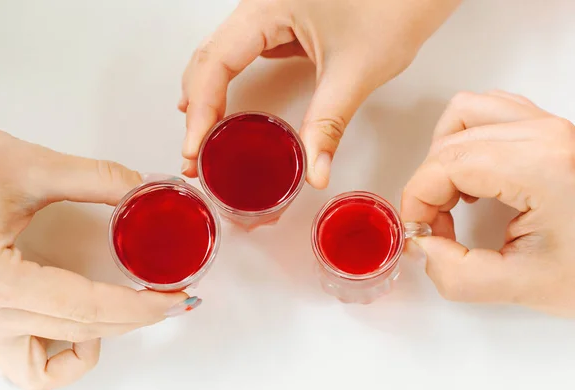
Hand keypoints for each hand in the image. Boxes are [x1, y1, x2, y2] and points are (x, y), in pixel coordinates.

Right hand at [0, 126, 193, 389]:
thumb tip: (143, 189)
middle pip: (79, 334)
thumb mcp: (26, 167)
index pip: (89, 308)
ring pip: (42, 369)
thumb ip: (94, 179)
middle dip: (135, 319)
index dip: (142, 306)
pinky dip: (53, 356)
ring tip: (120, 312)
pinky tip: (73, 324)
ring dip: (90, 346)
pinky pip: (18, 364)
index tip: (177, 297)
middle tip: (169, 298)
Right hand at [179, 0, 460, 187]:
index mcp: (267, 7)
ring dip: (209, 97)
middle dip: (198, 109)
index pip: (215, 63)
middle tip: (194, 154)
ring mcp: (271, 12)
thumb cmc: (396, 1)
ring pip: (223, 56)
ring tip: (201, 137)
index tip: (194, 150)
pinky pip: (245, 54)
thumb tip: (315, 172)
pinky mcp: (285, 21)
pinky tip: (227, 107)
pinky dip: (231, 85)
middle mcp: (261, 6)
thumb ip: (328, 125)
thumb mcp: (356, 69)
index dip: (201, 111)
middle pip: (209, 59)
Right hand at [401, 90, 574, 316]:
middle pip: (450, 142)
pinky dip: (468, 138)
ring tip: (455, 195)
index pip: (446, 164)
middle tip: (437, 227)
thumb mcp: (523, 287)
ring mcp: (553, 126)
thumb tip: (422, 245)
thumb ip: (456, 273)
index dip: (417, 199)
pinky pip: (491, 110)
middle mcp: (548, 133)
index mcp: (543, 166)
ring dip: (444, 155)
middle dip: (429, 186)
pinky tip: (477, 177)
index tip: (420, 231)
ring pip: (466, 112)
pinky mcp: (552, 130)